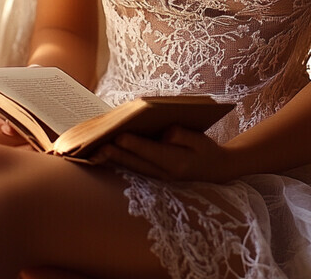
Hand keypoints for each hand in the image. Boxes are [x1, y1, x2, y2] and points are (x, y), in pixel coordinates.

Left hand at [94, 126, 237, 182]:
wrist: (215, 171)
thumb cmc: (206, 150)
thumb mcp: (201, 140)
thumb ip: (184, 135)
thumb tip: (166, 133)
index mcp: (178, 162)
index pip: (153, 152)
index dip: (136, 144)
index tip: (120, 136)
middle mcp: (165, 173)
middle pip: (137, 162)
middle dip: (117, 154)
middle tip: (99, 145)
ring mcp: (159, 177)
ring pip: (132, 167)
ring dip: (114, 160)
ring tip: (96, 150)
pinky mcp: (154, 175)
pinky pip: (134, 168)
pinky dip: (120, 161)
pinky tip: (107, 152)